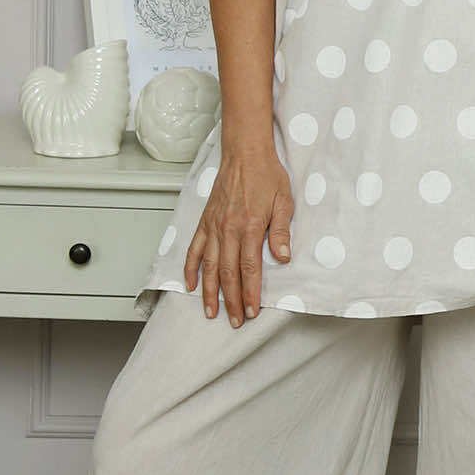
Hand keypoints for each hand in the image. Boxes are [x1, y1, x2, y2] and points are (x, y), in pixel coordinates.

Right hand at [184, 147, 293, 325]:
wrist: (245, 152)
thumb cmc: (267, 175)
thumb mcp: (284, 202)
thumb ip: (280, 232)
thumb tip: (283, 257)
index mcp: (250, 226)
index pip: (249, 268)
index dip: (251, 292)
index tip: (252, 310)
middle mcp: (228, 229)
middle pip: (228, 273)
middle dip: (232, 300)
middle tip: (235, 321)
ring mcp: (214, 226)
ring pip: (209, 266)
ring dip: (209, 291)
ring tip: (211, 312)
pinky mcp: (205, 221)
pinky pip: (195, 249)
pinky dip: (191, 268)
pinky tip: (191, 284)